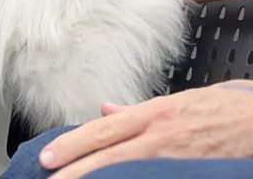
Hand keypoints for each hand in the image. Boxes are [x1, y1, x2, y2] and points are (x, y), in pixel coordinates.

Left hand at [40, 81, 252, 177]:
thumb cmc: (227, 111)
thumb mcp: (179, 102)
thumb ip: (138, 110)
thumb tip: (106, 111)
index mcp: (154, 114)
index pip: (101, 131)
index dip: (71, 145)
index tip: (46, 157)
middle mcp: (160, 137)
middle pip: (106, 156)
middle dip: (73, 171)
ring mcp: (175, 161)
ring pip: (125, 174)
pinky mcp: (190, 175)